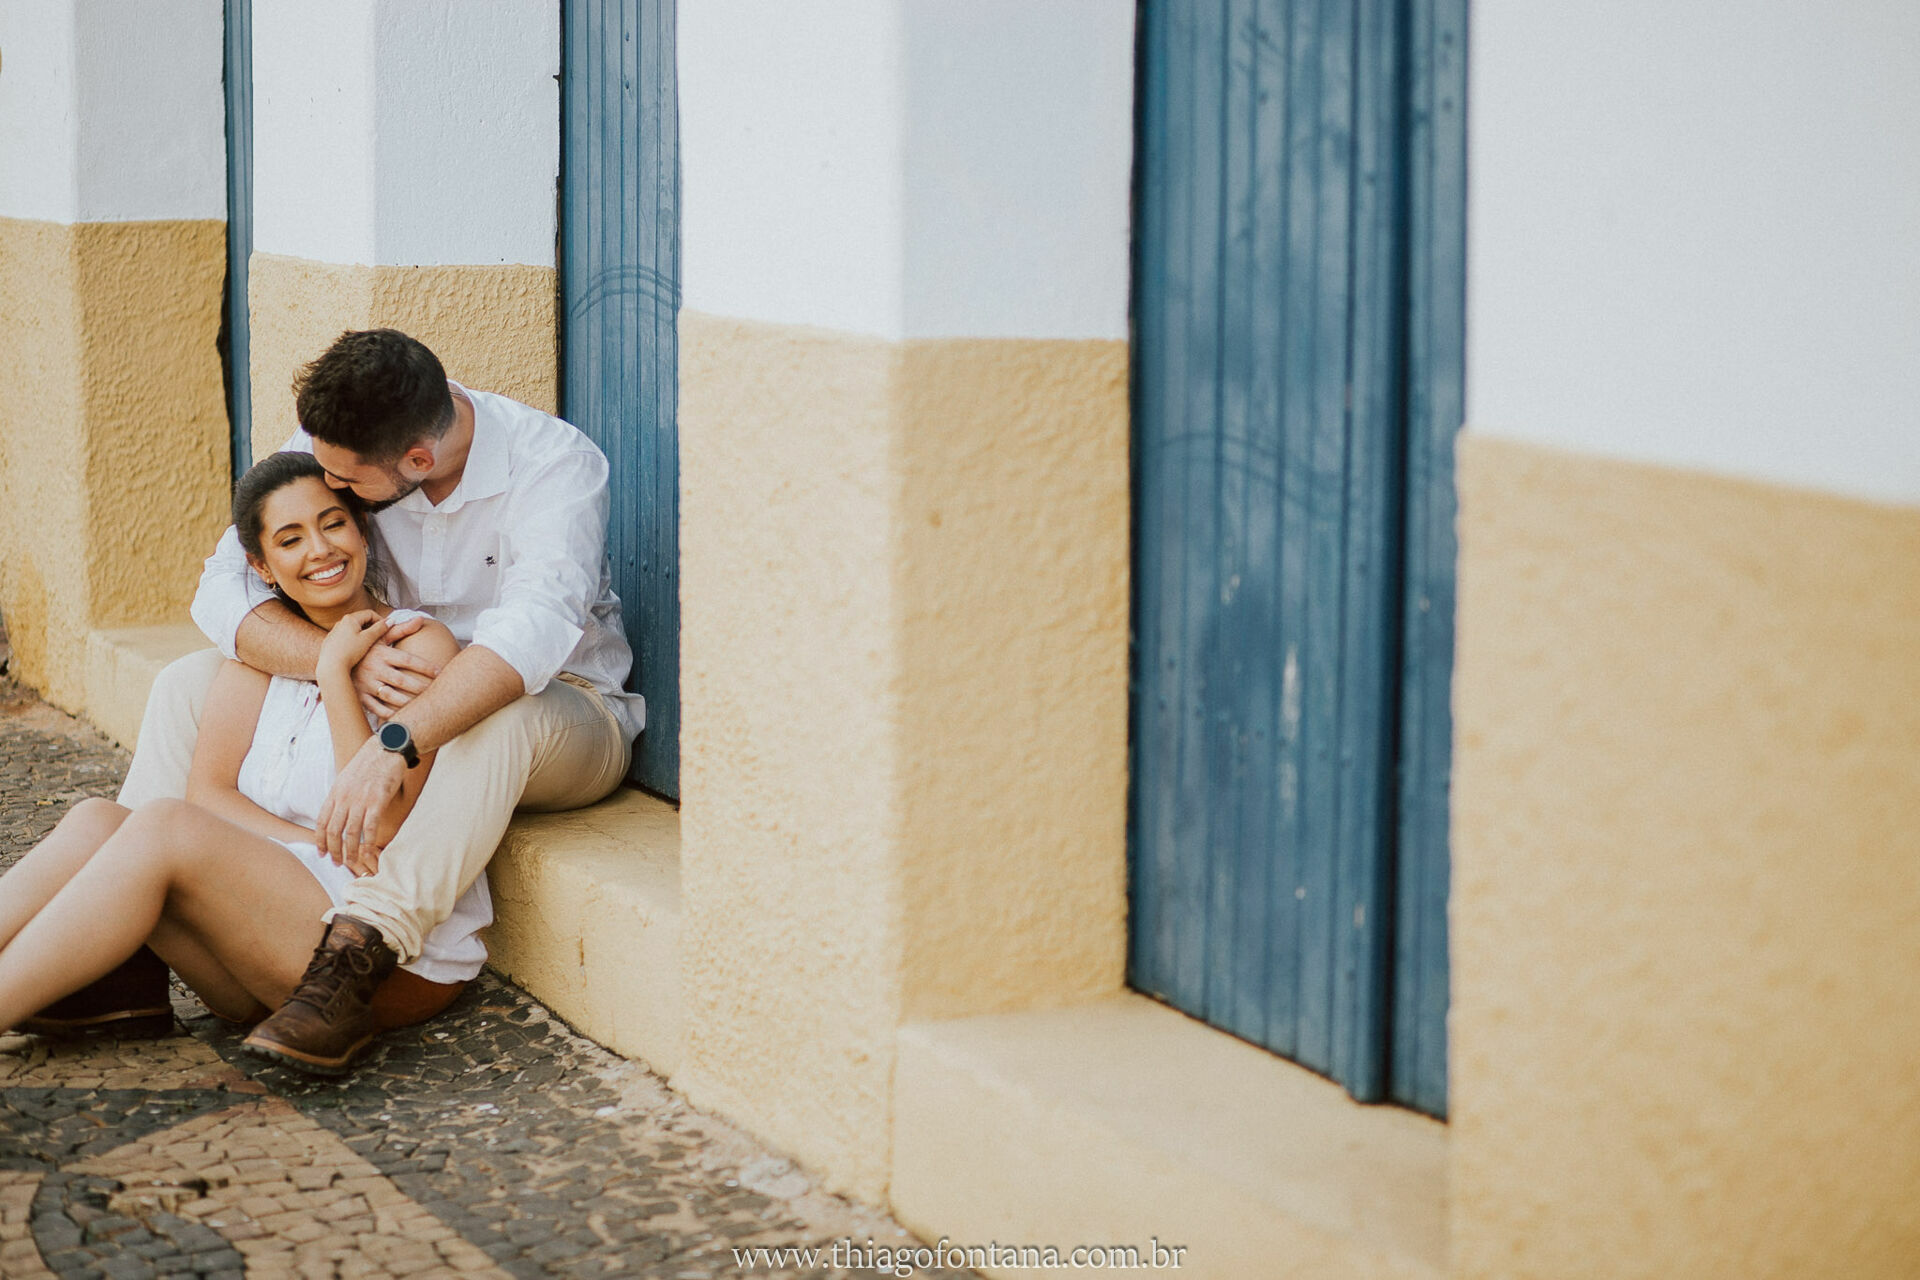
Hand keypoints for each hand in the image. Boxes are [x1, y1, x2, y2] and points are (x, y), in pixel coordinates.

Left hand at [316, 736, 407, 871]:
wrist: (386, 748)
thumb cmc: (369, 763)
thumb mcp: (346, 777)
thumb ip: (341, 796)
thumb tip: (339, 813)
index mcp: (335, 793)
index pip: (322, 822)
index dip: (320, 840)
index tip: (322, 853)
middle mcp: (344, 798)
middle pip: (333, 831)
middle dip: (333, 850)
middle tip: (337, 862)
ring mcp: (360, 800)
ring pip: (350, 833)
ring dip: (349, 851)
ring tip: (351, 862)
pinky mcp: (377, 801)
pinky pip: (370, 827)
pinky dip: (369, 843)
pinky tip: (369, 853)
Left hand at [318, 610, 388, 681]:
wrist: (331, 666)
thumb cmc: (350, 652)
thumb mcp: (368, 639)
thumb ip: (380, 628)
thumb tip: (391, 620)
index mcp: (350, 619)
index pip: (370, 614)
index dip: (380, 620)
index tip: (386, 630)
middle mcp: (340, 622)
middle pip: (361, 620)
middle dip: (371, 627)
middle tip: (378, 638)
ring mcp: (334, 632)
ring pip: (353, 629)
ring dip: (362, 634)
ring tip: (367, 646)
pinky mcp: (330, 641)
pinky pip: (345, 637)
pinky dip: (353, 640)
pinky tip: (355, 651)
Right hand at [350, 614, 441, 719]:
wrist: (334, 660)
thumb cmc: (364, 649)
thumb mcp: (380, 638)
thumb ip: (401, 630)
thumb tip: (420, 619)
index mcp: (381, 654)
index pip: (407, 660)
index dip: (424, 666)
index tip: (439, 672)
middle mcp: (374, 669)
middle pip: (402, 680)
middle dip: (420, 687)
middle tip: (437, 691)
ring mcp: (366, 684)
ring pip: (391, 696)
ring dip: (408, 702)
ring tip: (424, 705)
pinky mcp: (359, 696)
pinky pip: (376, 708)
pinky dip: (390, 714)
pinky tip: (404, 716)